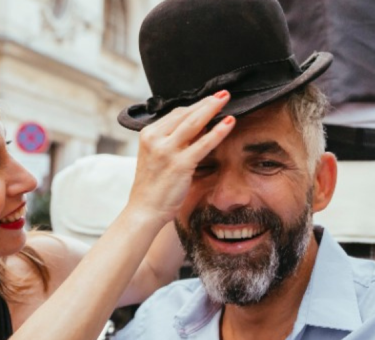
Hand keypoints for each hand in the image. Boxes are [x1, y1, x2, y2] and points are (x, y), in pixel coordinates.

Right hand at [130, 92, 235, 223]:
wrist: (144, 210)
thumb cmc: (153, 186)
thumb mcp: (158, 157)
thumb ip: (174, 141)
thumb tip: (200, 127)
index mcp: (148, 135)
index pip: (175, 114)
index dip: (196, 106)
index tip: (210, 101)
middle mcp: (156, 139)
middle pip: (185, 114)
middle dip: (206, 102)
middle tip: (223, 94)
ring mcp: (167, 151)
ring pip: (194, 123)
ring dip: (212, 109)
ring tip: (227, 100)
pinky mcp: (180, 164)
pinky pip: (203, 144)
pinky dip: (218, 132)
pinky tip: (230, 123)